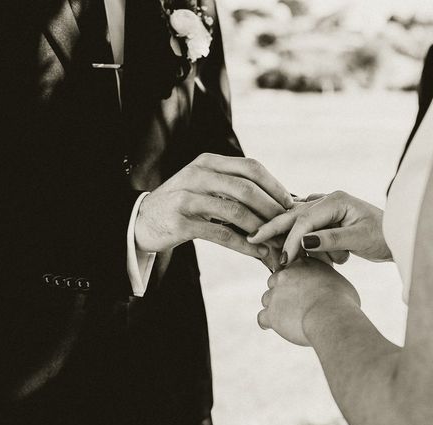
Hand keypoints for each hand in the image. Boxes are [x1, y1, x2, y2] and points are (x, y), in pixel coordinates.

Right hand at [135, 153, 292, 258]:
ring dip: (261, 229)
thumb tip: (280, 199)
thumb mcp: (206, 186)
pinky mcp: (181, 222)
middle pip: (246, 188)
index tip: (290, 204)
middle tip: (287, 226)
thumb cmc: (184, 204)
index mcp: (209, 162)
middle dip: (272, 209)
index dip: (274, 185)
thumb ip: (234, 188)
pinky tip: (258, 253)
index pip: (251, 167)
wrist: (142, 220)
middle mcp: (198, 174)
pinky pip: (221, 234)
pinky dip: (244, 245)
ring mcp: (187, 197)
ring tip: (277, 242)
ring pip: (236, 211)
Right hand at [248, 191, 391, 265]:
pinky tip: (285, 244)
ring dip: (286, 234)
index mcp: (336, 201)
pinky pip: (306, 225)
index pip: (304, 220)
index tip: (284, 260)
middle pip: (294, 214)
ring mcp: (328, 208)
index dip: (291, 240)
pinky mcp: (328, 218)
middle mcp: (329, 201)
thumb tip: (303, 241)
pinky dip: (296, 235)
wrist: (398, 236)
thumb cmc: (384, 236)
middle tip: (253, 239)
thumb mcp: (359, 238)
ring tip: (265, 243)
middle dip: (274, 228)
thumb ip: (331, 239)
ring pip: (298, 220)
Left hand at [258, 257, 360, 345]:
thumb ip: (328, 282)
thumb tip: (331, 290)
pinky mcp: (271, 313)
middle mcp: (287, 274)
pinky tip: (272, 326)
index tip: (302, 288)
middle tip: (294, 304)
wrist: (332, 316)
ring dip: (275, 307)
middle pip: (275, 280)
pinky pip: (262, 317)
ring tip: (288, 318)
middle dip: (282, 291)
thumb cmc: (343, 303)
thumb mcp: (340, 283)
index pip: (293, 266)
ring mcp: (276, 293)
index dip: (296, 278)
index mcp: (305, 264)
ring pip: (267, 298)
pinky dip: (267, 323)